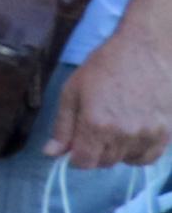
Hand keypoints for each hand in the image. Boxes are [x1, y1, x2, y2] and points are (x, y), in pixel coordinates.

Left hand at [47, 27, 171, 170]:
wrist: (147, 49)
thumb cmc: (105, 66)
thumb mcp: (73, 91)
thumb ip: (63, 126)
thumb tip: (51, 153)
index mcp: (97, 125)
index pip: (83, 162)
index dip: (75, 156)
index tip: (76, 144)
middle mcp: (124, 134)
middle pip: (104, 162)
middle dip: (94, 152)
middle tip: (94, 130)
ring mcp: (148, 134)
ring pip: (126, 160)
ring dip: (116, 151)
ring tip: (114, 129)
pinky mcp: (167, 132)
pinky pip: (149, 157)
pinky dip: (138, 153)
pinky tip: (132, 137)